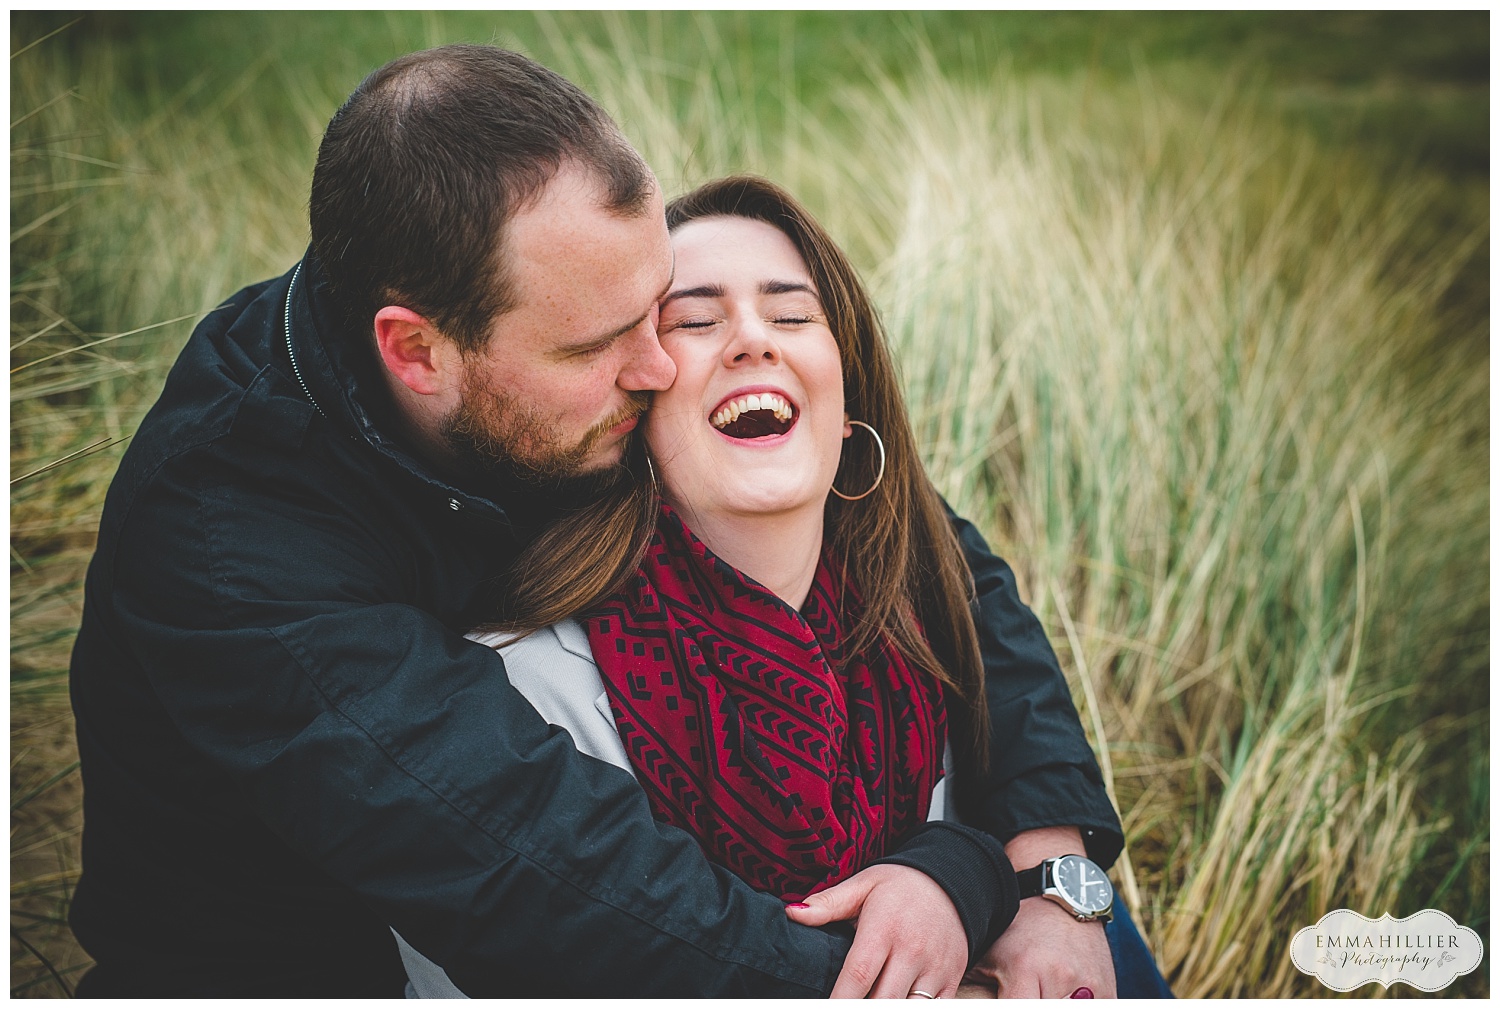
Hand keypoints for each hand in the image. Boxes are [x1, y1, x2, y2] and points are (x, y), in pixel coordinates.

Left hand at [785, 863, 967, 998]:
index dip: (839, 1002)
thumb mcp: (863, 885)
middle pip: (884, 1001)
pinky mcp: (953, 978)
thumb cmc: (899, 885)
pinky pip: (937, 1008)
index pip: (858, 975)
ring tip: (867, 1002)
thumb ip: (828, 903)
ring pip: (909, 1008)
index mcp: (885, 927)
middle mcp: (913, 950)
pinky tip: (896, 1000)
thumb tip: (791, 913)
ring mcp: (936, 967)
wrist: (952, 881)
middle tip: (845, 1006)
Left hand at [964, 897, 1114, 997]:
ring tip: (1042, 993)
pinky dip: (1079, 1006)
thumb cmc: (1020, 927)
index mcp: (1025, 969)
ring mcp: (1086, 986)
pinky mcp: (1108, 990)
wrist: (1064, 896)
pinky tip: (1062, 996)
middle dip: (1032, 1007)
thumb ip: (973, 981)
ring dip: (1053, 1005)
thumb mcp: (992, 950)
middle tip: (1024, 996)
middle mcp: (1058, 978)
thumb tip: (947, 996)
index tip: (1003, 1002)